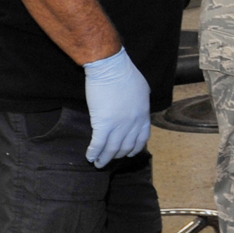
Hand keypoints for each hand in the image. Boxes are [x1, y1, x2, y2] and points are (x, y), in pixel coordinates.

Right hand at [81, 48, 150, 165]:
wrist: (111, 68)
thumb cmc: (125, 74)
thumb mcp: (142, 90)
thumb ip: (141, 104)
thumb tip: (138, 110)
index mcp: (143, 115)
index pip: (142, 138)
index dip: (134, 148)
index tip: (129, 153)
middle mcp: (133, 123)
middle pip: (126, 146)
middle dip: (118, 155)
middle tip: (110, 160)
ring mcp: (119, 125)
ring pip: (112, 149)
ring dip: (105, 159)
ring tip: (98, 164)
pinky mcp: (103, 124)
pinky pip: (98, 144)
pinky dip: (94, 152)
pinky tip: (89, 157)